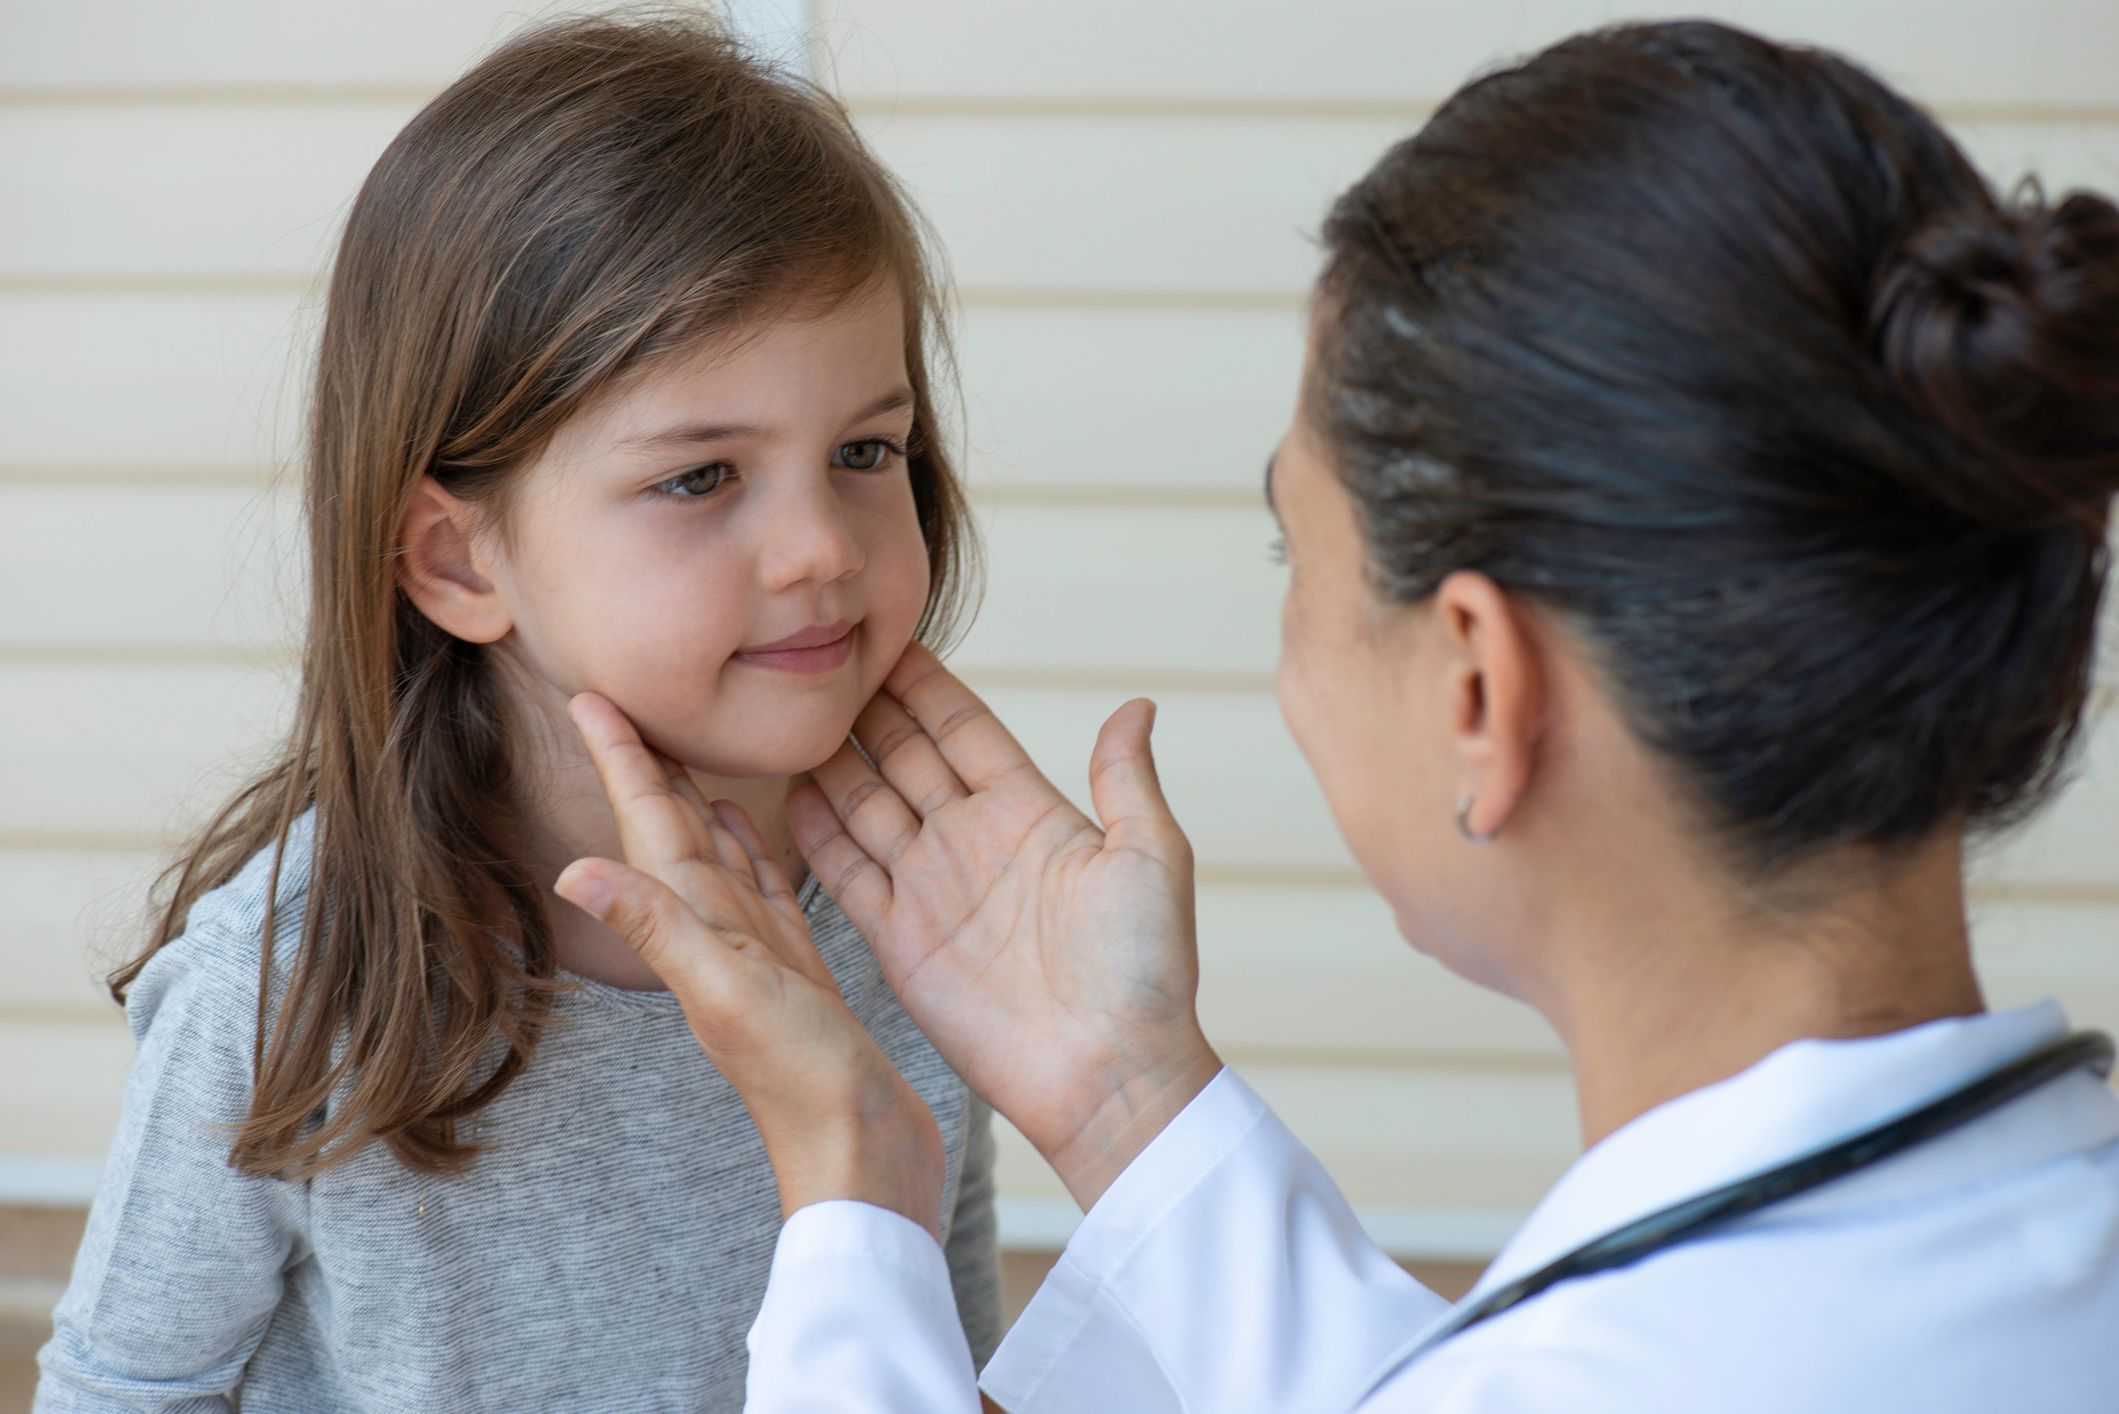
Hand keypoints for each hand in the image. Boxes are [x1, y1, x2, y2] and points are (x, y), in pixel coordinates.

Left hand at [552, 692, 945, 1236]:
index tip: (586, 697)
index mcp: (700, 929)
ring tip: (673, 745)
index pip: (651, 828)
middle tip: (615, 701)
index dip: (622, 761)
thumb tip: (570, 870)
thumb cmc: (805, 1085)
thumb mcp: (728, 996)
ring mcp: (755, 955)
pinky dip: (747, 850)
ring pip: (715, 856)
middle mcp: (718, 936)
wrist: (862, 1158)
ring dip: (692, 800)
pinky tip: (743, 825)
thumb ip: (657, 931)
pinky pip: (762, 891)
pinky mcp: (795, 970)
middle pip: (673, 831)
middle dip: (644, 765)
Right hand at [789, 644, 1221, 1208]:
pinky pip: (849, 874)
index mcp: (1032, 813)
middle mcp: (975, 843)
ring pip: (868, 806)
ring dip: (831, 762)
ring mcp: (934, 890)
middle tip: (815, 659)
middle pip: (905, 757)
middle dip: (865, 710)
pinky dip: (816, 834)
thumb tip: (1138, 705)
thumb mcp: (1150, 859)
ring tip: (786, 713)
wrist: (1110, 1076)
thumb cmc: (1146, 972)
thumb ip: (1124, 779)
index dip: (925, 684)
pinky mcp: (900, 942)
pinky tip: (785, 791)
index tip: (885, 634)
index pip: (964, 729)